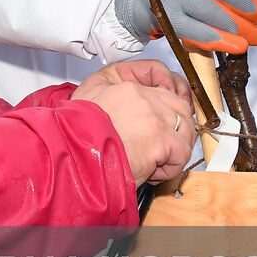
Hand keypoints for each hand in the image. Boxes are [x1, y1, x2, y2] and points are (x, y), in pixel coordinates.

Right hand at [73, 62, 195, 185]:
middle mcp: (143, 97)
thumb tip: (128, 102)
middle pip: (179, 107)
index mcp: (126, 87)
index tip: (167, 120)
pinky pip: (181, 153)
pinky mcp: (161, 139)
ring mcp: (154, 117)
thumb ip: (110, 91)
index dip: (169, 105)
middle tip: (165, 146)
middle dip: (177, 128)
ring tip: (156, 161)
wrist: (72, 155)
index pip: (163, 85)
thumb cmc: (73, 134)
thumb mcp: (87, 97)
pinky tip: (152, 171)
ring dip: (175, 148)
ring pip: (184, 129)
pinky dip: (171, 167)